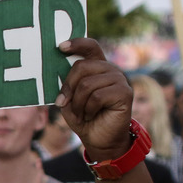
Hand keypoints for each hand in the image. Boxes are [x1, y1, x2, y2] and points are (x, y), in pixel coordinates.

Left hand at [55, 38, 133, 160]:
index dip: (77, 43)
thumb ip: (66, 85)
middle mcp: (110, 69)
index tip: (60, 47)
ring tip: (81, 113)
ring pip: (87, 84)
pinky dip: (88, 109)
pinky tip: (91, 115)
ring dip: (78, 103)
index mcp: (97, 67)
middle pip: (82, 66)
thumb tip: (57, 73)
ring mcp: (119, 80)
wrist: (99, 140)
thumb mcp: (69, 99)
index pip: (90, 47)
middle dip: (68, 86)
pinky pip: (97, 96)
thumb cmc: (83, 117)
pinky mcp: (125, 93)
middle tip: (63, 102)